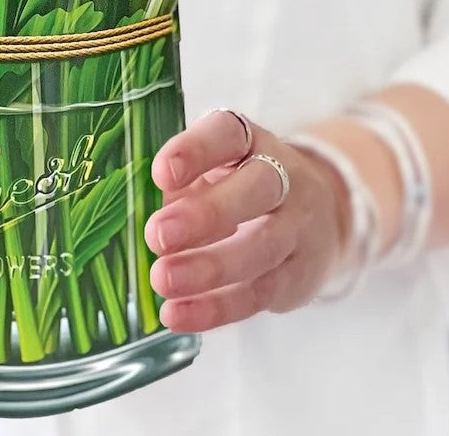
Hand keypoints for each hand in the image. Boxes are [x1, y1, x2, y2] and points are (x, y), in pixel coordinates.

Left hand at [145, 112, 349, 331]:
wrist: (319, 215)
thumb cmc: (239, 185)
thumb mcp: (213, 169)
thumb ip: (179, 185)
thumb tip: (130, 212)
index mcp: (250, 141)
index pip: (228, 134)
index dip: (195, 151)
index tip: (160, 174)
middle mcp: (283, 176)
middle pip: (256, 188)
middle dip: (205, 214)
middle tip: (157, 235)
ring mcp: (297, 227)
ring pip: (260, 247)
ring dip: (208, 267)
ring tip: (162, 279)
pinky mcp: (297, 275)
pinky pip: (259, 293)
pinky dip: (216, 308)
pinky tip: (178, 314)